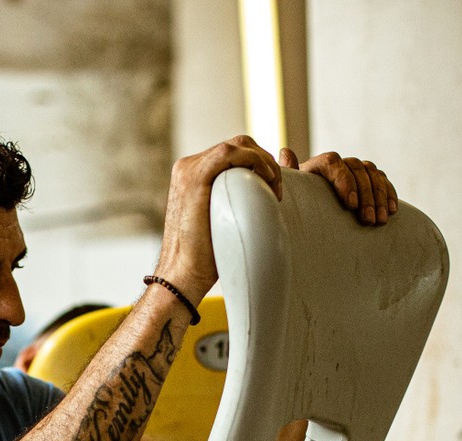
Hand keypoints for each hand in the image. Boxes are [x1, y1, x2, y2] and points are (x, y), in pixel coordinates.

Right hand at [154, 135, 283, 305]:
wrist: (184, 275)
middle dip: (265, 160)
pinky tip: (267, 181)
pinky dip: (254, 161)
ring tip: (275, 188)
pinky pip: (229, 154)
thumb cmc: (209, 256)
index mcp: (195, 174)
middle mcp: (189, 167)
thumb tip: (268, 188)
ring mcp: (189, 170)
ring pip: (236, 145)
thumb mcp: (231, 218)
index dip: (261, 163)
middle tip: (278, 189)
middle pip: (238, 145)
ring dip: (264, 161)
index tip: (275, 188)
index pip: (235, 152)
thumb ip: (246, 196)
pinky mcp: (193, 178)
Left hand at [281, 147, 397, 225]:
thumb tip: (285, 152)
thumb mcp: (295, 192)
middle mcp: (340, 164)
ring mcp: (356, 170)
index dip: (344, 181)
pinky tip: (392, 210)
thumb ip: (290, 174)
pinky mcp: (369, 179)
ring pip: (372, 174)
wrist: (312, 212)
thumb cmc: (300, 204)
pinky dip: (389, 193)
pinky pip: (382, 180)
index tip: (350, 205)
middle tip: (368, 220)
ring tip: (380, 220)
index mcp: (319, 165)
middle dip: (365, 195)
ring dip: (379, 197)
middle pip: (356, 169)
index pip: (333, 162)